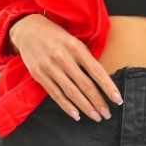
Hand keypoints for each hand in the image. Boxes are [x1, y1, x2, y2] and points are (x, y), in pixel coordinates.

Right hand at [8, 13, 123, 121]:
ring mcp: (50, 67)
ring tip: (96, 117)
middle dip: (98, 102)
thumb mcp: (73, 39)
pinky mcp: (39, 75)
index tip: (118, 99)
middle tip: (107, 114)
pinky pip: (55, 94)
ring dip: (85, 107)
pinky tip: (76, 115)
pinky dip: (66, 107)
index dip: (108, 87)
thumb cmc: (55, 34)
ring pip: (71, 92)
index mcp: (76, 47)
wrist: (27, 28)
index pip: (96, 71)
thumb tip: (100, 77)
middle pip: (85, 85)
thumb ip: (85, 56)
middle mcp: (63, 58)